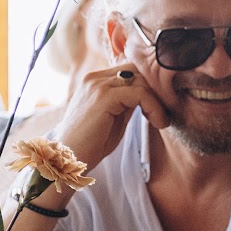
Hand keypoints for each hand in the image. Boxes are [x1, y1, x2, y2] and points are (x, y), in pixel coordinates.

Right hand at [54, 61, 174, 173]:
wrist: (68, 160)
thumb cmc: (89, 144)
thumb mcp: (113, 118)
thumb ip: (127, 102)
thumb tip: (149, 96)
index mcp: (95, 80)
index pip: (130, 70)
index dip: (148, 87)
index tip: (158, 109)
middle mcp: (95, 78)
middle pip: (138, 70)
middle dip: (155, 91)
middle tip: (163, 114)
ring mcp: (98, 85)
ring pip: (141, 80)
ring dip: (157, 101)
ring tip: (161, 121)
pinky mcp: (104, 96)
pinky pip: (140, 93)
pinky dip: (153, 107)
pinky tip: (157, 122)